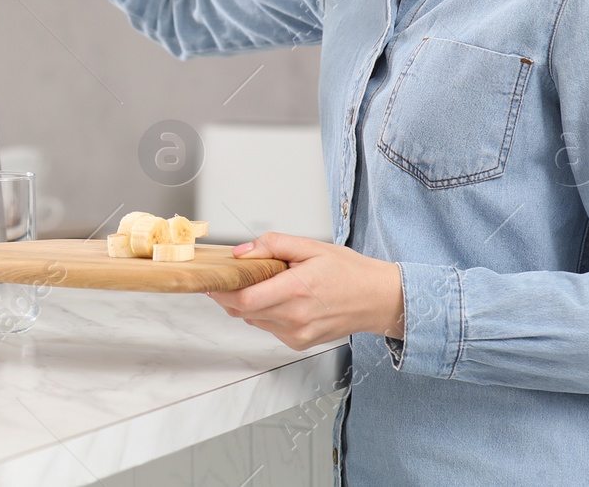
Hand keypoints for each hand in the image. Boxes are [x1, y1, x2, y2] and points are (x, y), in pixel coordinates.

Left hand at [205, 231, 403, 350]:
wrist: (377, 299)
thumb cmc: (348, 272)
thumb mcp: (310, 247)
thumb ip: (272, 245)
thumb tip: (241, 252)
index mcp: (296, 291)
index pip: (244, 299)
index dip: (221, 291)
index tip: (211, 280)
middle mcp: (295, 318)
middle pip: (243, 311)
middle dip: (229, 295)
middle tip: (229, 278)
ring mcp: (297, 334)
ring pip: (254, 321)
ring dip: (247, 304)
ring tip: (260, 284)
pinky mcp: (300, 343)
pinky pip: (269, 328)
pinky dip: (264, 314)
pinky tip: (278, 299)